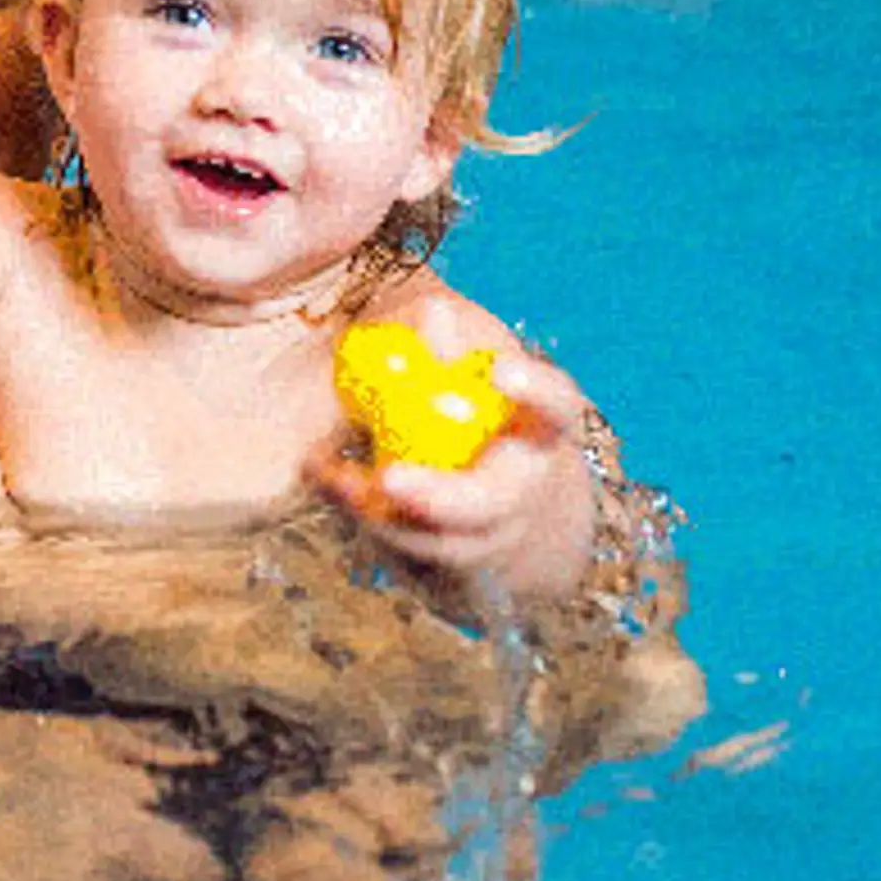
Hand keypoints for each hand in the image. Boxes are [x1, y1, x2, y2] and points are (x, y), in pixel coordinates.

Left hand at [309, 299, 594, 600]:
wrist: (480, 504)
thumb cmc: (466, 412)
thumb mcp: (462, 370)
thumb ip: (447, 344)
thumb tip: (434, 313)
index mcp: (538, 429)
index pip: (558, 406)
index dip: (537, 390)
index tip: (500, 369)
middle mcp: (521, 490)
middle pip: (492, 503)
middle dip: (440, 496)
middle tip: (390, 479)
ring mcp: (484, 538)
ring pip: (436, 542)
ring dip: (379, 514)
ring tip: (330, 474)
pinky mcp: (441, 568)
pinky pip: (399, 554)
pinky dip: (357, 519)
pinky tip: (323, 478)